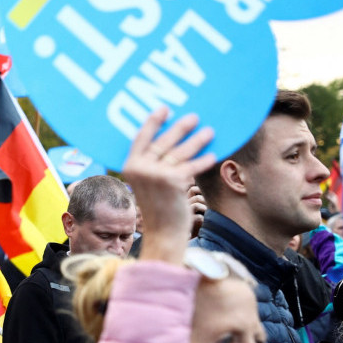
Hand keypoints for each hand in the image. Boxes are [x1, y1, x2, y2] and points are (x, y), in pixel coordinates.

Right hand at [122, 108, 215, 265]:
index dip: (152, 122)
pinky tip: (213, 155)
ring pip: (180, 152)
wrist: (162, 233)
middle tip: (194, 117)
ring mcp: (156, 175)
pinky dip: (203, 161)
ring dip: (197, 140)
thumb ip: (152, 166)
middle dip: (180, 127)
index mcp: (129, 167)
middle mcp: (140, 169)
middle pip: (163, 141)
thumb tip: (173, 145)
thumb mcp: (148, 185)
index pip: (141, 138)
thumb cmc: (158, 209)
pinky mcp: (173, 182)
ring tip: (209, 131)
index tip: (164, 109)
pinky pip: (191, 166)